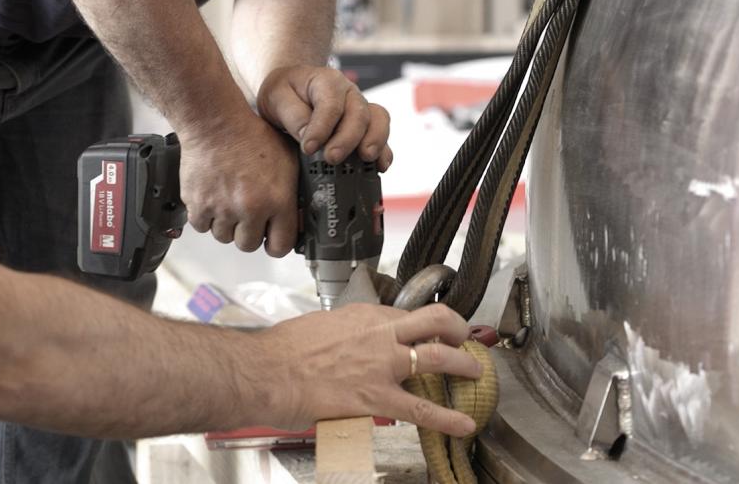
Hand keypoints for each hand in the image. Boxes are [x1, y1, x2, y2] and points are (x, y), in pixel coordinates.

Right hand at [179, 113, 298, 256]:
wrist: (216, 123)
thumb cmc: (252, 136)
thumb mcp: (289, 161)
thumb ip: (294, 192)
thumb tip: (300, 217)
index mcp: (277, 200)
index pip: (281, 246)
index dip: (276, 243)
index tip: (272, 238)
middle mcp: (250, 209)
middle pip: (249, 245)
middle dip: (250, 233)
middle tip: (248, 215)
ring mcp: (222, 209)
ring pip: (224, 237)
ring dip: (227, 225)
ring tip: (229, 203)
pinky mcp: (198, 205)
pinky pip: (201, 226)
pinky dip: (206, 217)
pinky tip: (213, 199)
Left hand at [257, 65, 393, 170]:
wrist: (292, 90)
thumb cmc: (284, 93)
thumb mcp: (276, 97)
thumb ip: (292, 115)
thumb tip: (308, 138)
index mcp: (327, 81)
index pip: (330, 104)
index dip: (321, 127)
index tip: (308, 148)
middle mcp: (349, 93)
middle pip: (358, 113)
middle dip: (347, 138)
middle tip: (332, 158)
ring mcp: (361, 108)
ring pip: (378, 120)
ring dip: (374, 140)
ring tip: (366, 158)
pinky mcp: (366, 125)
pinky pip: (382, 134)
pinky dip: (384, 150)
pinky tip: (380, 166)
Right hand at [257, 304, 482, 436]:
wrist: (263, 373)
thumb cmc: (280, 352)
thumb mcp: (318, 326)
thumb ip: (343, 332)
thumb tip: (349, 342)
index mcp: (363, 316)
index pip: (406, 314)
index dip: (424, 324)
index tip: (431, 331)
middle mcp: (378, 335)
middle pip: (435, 321)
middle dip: (457, 330)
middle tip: (465, 340)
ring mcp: (381, 365)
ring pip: (439, 358)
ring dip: (465, 366)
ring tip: (476, 374)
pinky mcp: (375, 398)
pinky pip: (421, 408)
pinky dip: (448, 418)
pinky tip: (464, 424)